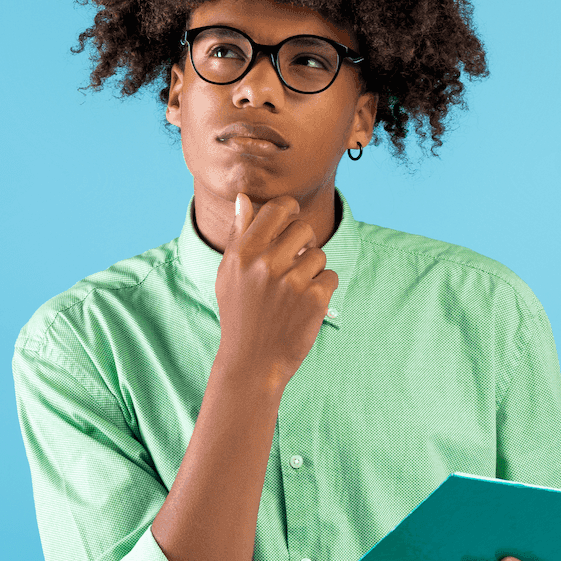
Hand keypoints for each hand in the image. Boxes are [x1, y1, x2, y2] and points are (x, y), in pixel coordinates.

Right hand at [213, 192, 338, 389]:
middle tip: (294, 264)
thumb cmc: (240, 314)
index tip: (291, 224)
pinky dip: (323, 290)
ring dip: (313, 270)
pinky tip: (305, 305)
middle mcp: (266, 263)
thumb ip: (238, 233)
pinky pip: (331, 277)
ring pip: (319, 254)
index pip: (278, 208)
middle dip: (303, 244)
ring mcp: (292, 281)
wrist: (252, 362)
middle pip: (304, 229)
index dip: (290, 212)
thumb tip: (244, 198)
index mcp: (243, 252)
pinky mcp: (315, 299)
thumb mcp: (229, 273)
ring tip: (295, 291)